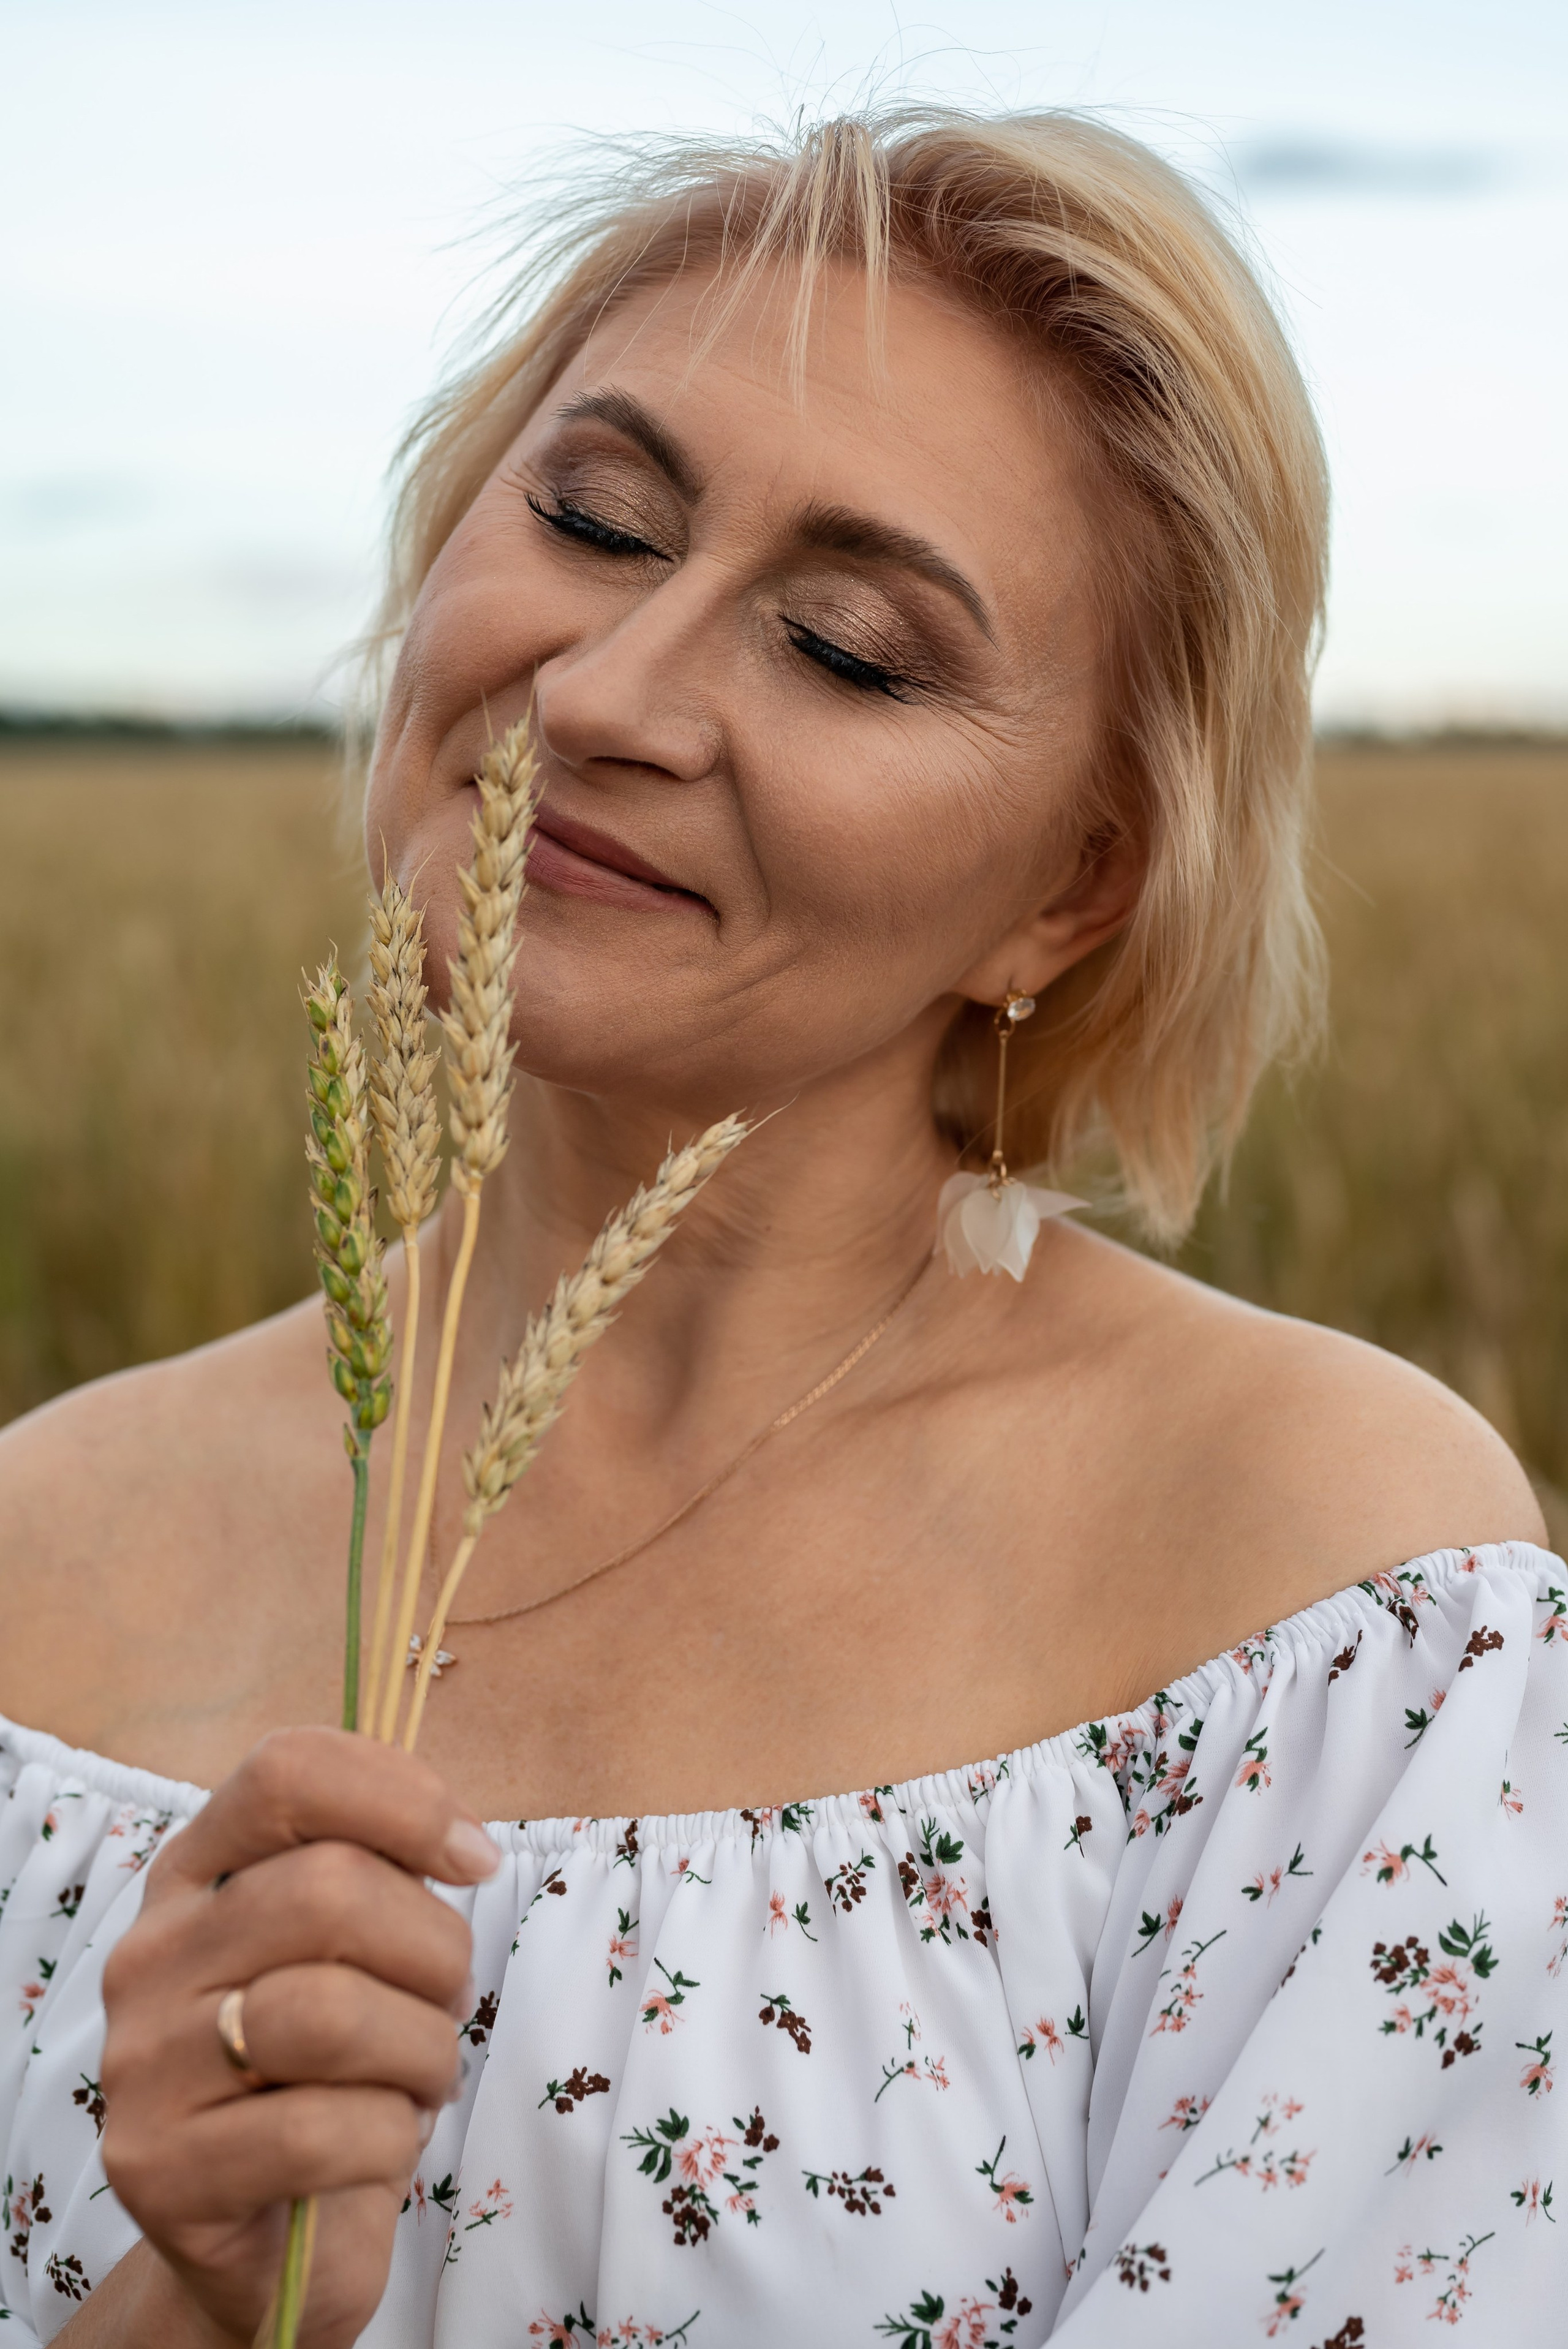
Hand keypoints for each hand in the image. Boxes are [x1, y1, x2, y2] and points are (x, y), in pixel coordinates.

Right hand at [95, 1727, 499, 2347]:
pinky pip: (320, 2129)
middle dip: (434, 1949)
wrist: (272, 2238)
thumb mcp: (357, 1950)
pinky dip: (390, 2138)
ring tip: (422, 2076)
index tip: (476, 1862)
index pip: (287, 1771)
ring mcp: (142, 2061)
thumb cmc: (336, 2070)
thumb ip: (385, 1874)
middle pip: (329, 1887)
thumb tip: (465, 1852)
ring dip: (422, 2048)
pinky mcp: (156, 2168)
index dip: (404, 1798)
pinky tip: (381, 2144)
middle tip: (448, 2002)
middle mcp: (152, 1952)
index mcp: (196, 1872)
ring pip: (330, 2010)